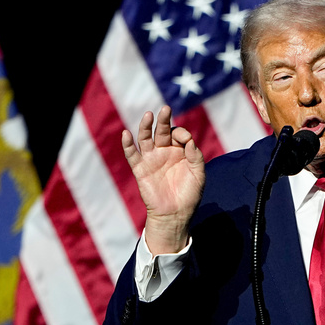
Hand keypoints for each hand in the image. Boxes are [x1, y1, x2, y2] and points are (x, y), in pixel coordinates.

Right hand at [122, 106, 205, 253]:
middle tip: (166, 109)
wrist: (175, 215)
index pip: (178, 134)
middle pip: (162, 131)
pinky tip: (126, 134)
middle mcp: (164, 151)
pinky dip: (127, 144)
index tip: (186, 141)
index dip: (182, 134)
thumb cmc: (189, 195)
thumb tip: (189, 141)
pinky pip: (132, 154)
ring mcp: (151, 159)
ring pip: (145, 138)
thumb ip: (196, 157)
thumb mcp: (199, 175)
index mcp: (180, 151)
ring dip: (146, 126)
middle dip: (164, 120)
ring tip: (149, 115)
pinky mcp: (140, 169)